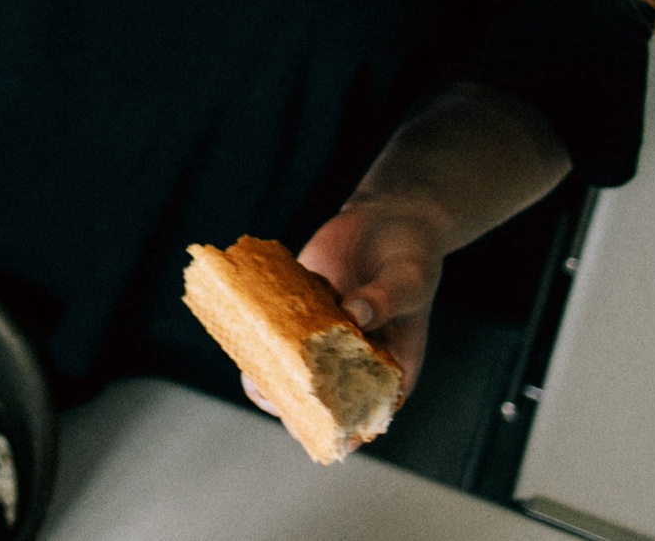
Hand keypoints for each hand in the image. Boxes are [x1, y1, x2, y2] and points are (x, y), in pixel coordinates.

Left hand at [243, 202, 447, 430]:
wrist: (387, 217)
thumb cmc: (412, 255)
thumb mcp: (408, 278)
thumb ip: (385, 298)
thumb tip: (354, 314)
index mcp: (390, 364)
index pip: (369, 409)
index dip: (347, 430)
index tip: (324, 437)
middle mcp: (355, 357)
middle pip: (324, 395)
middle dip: (296, 405)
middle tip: (271, 399)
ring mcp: (325, 335)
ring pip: (295, 367)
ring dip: (271, 373)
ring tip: (250, 372)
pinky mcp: (303, 310)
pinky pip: (279, 330)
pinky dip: (261, 334)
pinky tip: (242, 332)